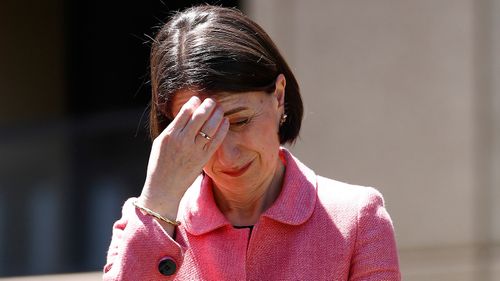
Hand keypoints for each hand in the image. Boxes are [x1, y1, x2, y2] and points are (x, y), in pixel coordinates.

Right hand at [138, 96, 228, 215]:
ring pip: (210, 127)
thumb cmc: (160, 163)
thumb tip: (186, 112)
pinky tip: (225, 122)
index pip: (185, 113)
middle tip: (212, 101)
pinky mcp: (203, 159)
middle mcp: (183, 141)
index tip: (198, 99)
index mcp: (170, 135)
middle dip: (208, 106)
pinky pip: (216, 141)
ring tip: (220, 109)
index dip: (193, 103)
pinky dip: (222, 129)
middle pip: (199, 117)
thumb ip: (173, 128)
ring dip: (217, 115)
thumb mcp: (160, 142)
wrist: (164, 187)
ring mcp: (194, 150)